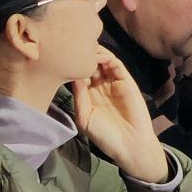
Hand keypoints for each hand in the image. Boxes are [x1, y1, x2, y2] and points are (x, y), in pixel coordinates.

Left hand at [71, 47, 166, 183]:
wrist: (129, 144)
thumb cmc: (104, 135)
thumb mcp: (84, 117)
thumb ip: (79, 95)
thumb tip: (71, 75)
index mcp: (88, 95)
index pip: (78, 75)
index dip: (71, 66)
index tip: (61, 57)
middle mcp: (100, 86)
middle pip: (90, 65)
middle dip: (82, 56)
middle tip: (72, 46)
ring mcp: (114, 83)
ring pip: (103, 61)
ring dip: (94, 54)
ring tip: (84, 49)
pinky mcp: (127, 81)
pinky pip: (117, 65)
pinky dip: (108, 57)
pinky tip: (97, 55)